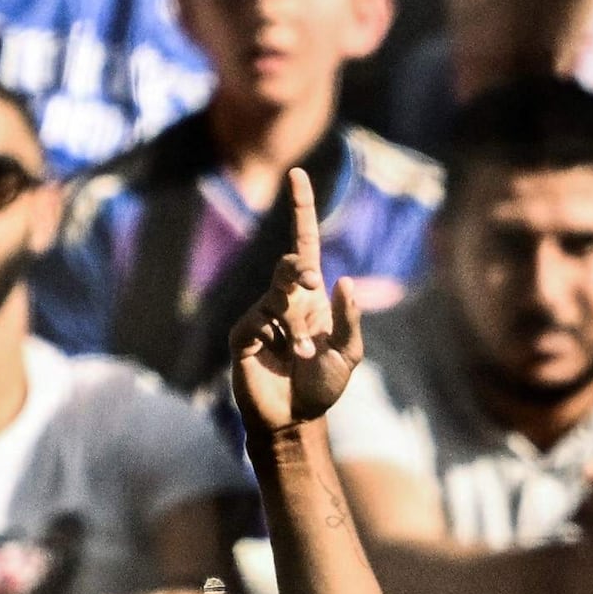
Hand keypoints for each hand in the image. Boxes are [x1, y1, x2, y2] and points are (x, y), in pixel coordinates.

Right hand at [232, 168, 367, 431]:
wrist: (295, 420)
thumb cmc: (321, 385)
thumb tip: (343, 279)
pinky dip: (280, 340)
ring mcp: (260, 315)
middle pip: (287, 264)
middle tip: (310, 281)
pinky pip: (257, 322)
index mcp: (310, 295)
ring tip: (308, 353)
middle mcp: (284, 298)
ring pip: (275, 295)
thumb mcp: (348, 354)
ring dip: (297, 323)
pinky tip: (292, 359)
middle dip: (296, 268)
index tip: (298, 173)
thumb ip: (349, 320)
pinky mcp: (243, 336)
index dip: (301, 208)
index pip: (303, 242)